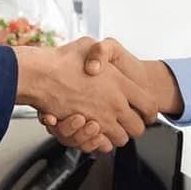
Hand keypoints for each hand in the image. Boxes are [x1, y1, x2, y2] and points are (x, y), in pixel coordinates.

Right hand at [15, 37, 158, 149]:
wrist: (40, 74)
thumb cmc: (62, 60)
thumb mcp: (89, 44)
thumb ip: (101, 52)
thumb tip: (102, 59)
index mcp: (121, 84)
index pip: (150, 106)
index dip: (150, 112)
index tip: (146, 112)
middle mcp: (115, 105)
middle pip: (138, 128)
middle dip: (135, 127)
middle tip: (129, 122)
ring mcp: (101, 120)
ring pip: (120, 139)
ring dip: (116, 135)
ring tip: (110, 127)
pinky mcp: (84, 131)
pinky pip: (100, 145)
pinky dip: (99, 142)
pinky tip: (94, 133)